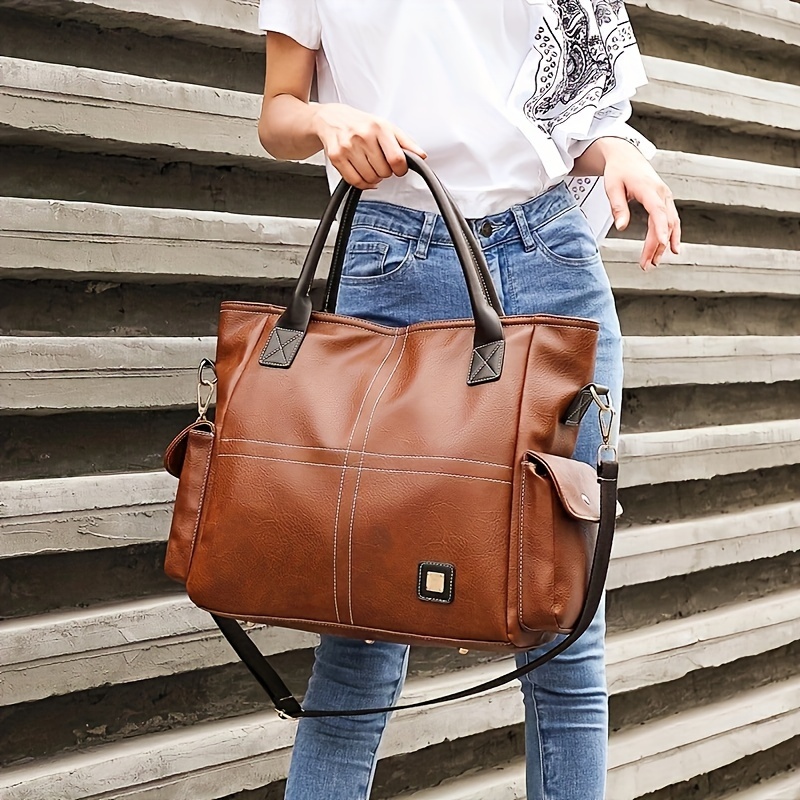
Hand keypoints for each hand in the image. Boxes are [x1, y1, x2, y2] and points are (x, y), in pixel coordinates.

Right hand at [312, 104, 426, 189]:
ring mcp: (348, 147)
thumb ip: (406, 143)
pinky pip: (354, 181)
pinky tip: (363, 174)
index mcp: (379, 128)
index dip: (401, 169)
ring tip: (371, 167)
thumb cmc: (362, 124)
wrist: (332, 118)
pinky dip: (362, 183)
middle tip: (380, 164)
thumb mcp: (387, 127)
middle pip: (383, 172)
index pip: (396, 158)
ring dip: (374, 178)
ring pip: (370, 178)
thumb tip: (422, 156)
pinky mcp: (336, 157)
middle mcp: (363, 136)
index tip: (399, 168)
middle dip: (385, 172)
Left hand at [602, 142, 680, 270]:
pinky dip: (671, 235)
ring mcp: (666, 197)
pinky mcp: (664, 201)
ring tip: (654, 262)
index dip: (661, 229)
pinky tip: (669, 249)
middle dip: (657, 245)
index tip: (661, 244)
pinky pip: (670, 220)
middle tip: (647, 264)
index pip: (658, 212)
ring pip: (670, 224)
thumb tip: (621, 227)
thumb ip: (618, 207)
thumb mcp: (612, 187)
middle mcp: (662, 193)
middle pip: (664, 223)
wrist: (626, 157)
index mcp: (649, 189)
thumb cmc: (618, 171)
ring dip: (664, 244)